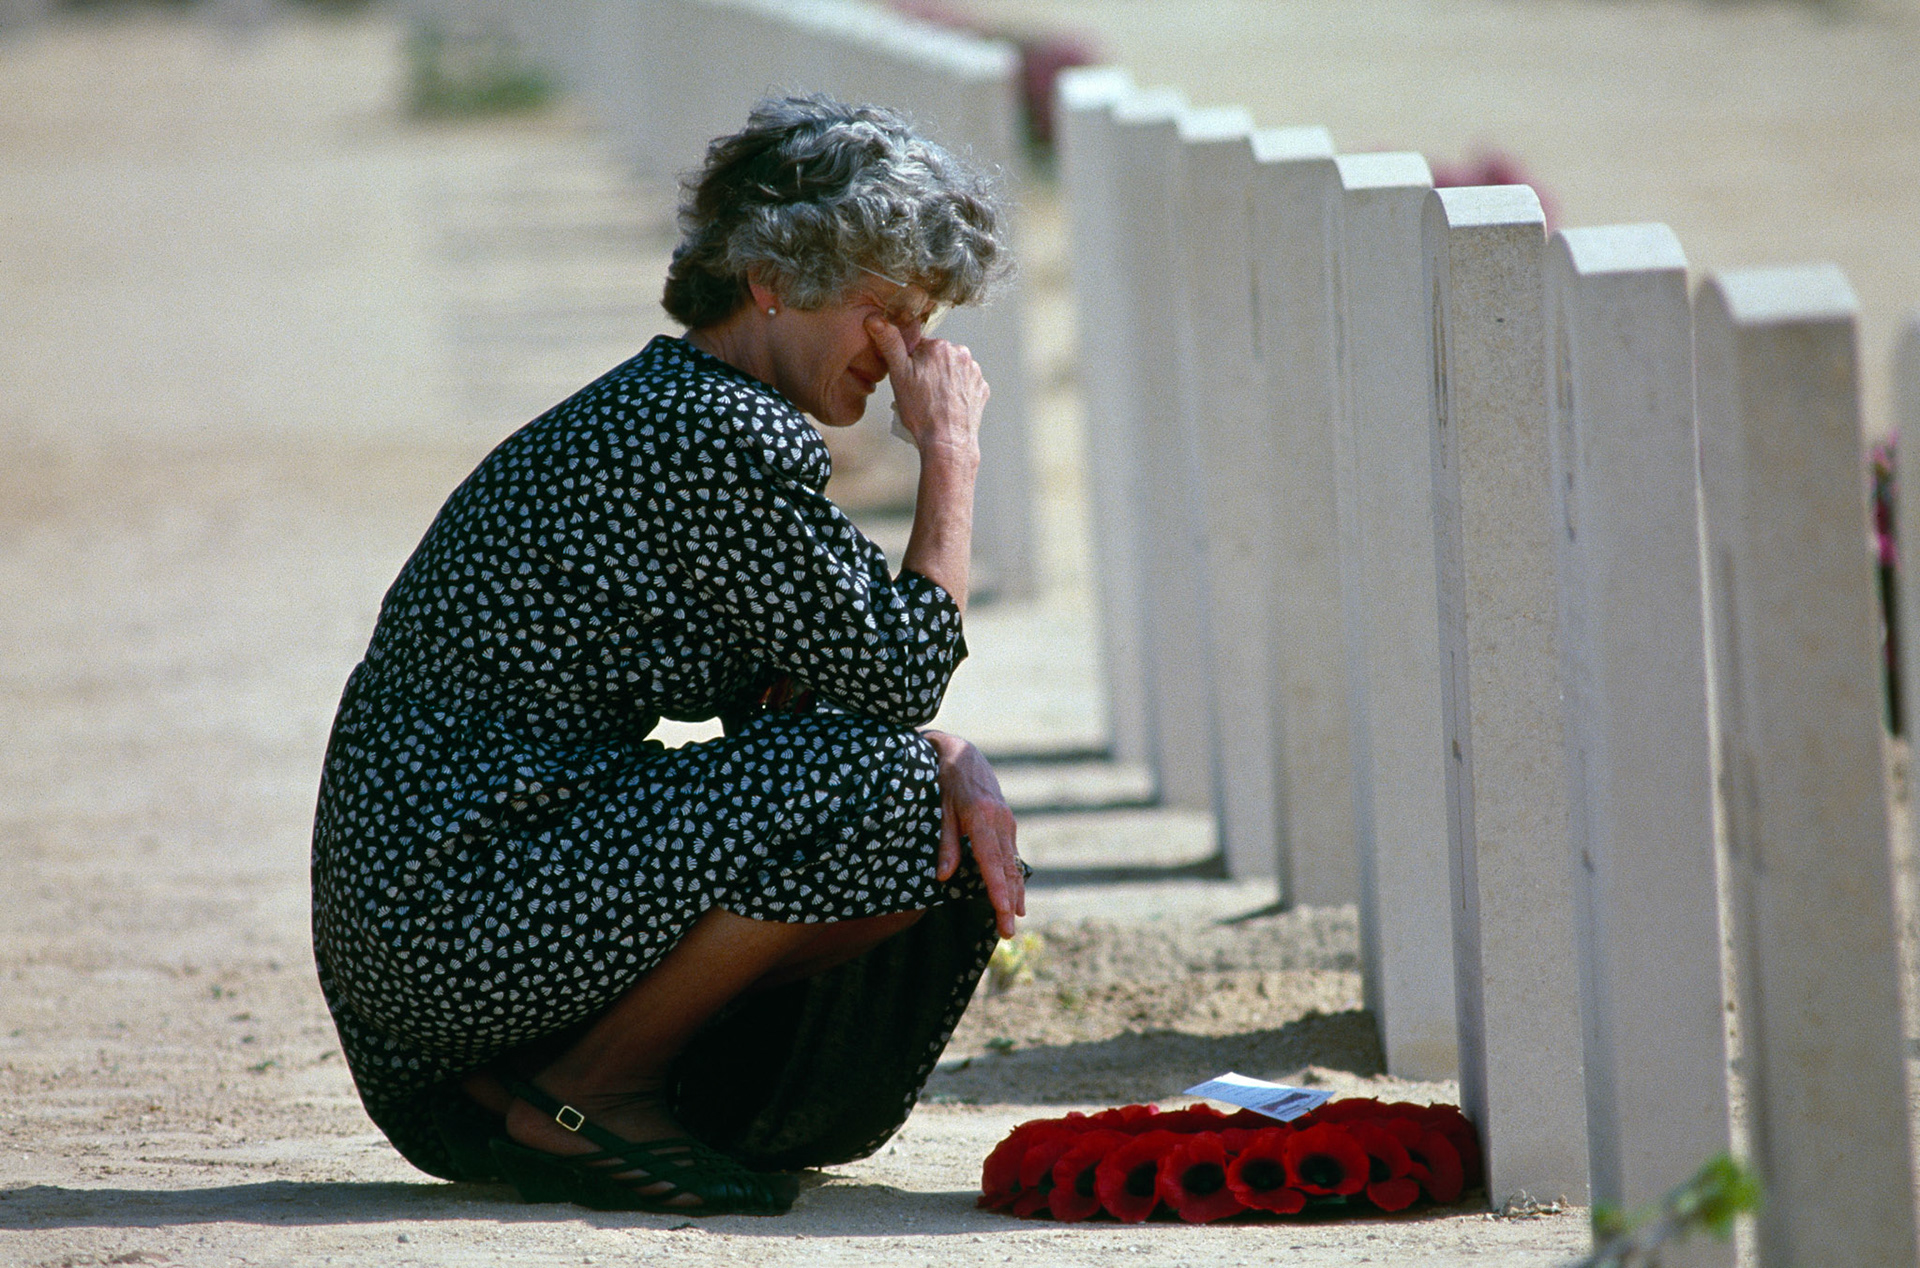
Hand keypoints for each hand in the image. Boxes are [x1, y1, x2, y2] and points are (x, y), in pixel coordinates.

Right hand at [866, 317, 988, 459]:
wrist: (948, 442)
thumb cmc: (922, 412)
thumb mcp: (899, 375)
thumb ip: (890, 344)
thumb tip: (876, 319)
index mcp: (939, 347)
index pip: (920, 346)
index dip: (911, 363)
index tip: (909, 379)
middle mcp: (961, 354)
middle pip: (937, 357)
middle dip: (928, 370)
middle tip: (920, 393)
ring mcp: (974, 372)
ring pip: (952, 370)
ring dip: (944, 381)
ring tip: (934, 402)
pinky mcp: (981, 388)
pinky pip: (966, 384)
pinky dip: (957, 392)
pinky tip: (948, 405)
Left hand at [925, 730, 1022, 937]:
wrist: (963, 752)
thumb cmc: (946, 779)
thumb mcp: (940, 808)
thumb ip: (945, 842)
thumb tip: (943, 877)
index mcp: (983, 818)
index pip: (992, 863)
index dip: (999, 890)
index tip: (1004, 913)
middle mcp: (1001, 821)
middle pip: (1007, 869)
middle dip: (1009, 902)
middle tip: (1008, 932)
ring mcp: (1007, 822)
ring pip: (1013, 863)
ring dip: (1016, 892)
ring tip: (1016, 918)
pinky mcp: (1007, 822)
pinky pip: (1012, 854)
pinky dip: (1014, 875)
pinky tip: (1015, 893)